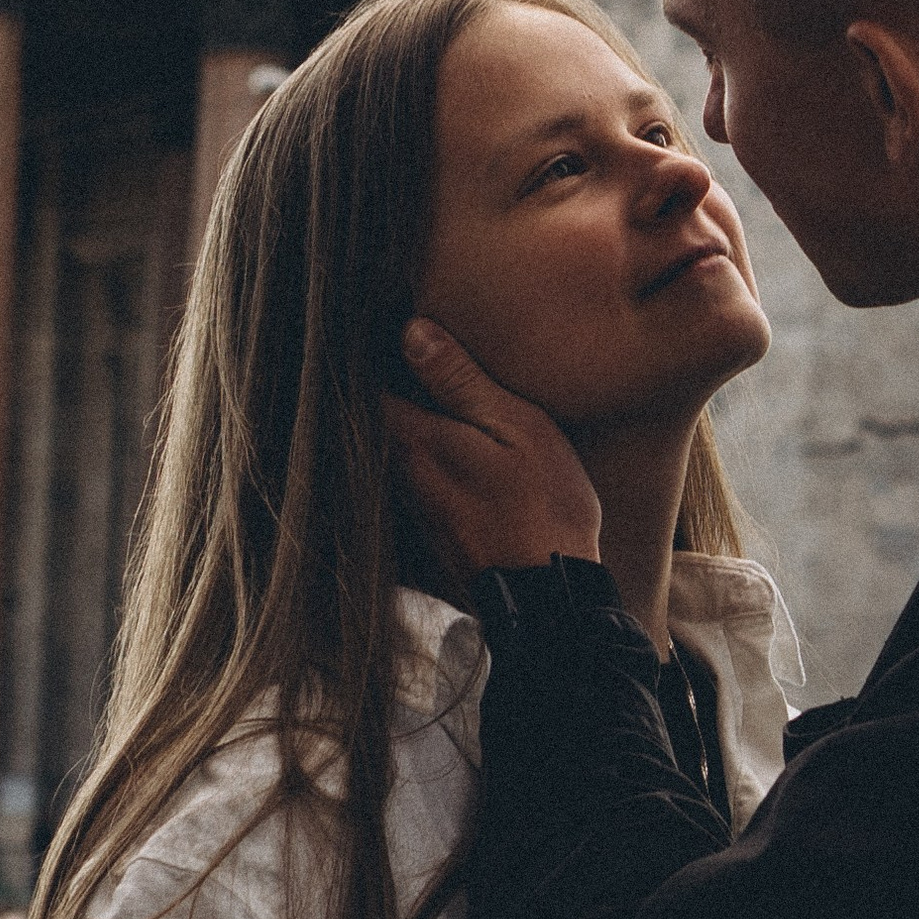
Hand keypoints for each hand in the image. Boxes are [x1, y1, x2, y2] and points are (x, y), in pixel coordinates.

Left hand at [384, 318, 602, 585]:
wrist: (551, 595)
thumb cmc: (543, 505)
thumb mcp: (515, 427)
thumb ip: (461, 382)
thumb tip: (411, 331)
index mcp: (417, 442)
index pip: (367, 385)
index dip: (369, 350)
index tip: (379, 322)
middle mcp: (402, 474)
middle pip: (375, 417)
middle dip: (384, 381)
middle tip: (395, 343)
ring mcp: (414, 507)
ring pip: (392, 448)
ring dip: (403, 417)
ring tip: (423, 385)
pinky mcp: (432, 529)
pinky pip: (413, 475)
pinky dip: (420, 451)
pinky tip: (447, 440)